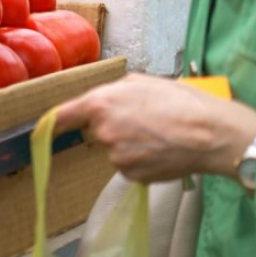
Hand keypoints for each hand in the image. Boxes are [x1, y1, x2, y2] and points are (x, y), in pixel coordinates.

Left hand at [55, 74, 255, 182]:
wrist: (210, 134)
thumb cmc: (181, 102)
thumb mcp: (142, 81)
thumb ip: (114, 91)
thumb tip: (104, 99)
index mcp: (100, 104)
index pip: (63, 115)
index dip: (54, 121)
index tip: (45, 127)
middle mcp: (102, 132)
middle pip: (96, 131)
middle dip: (113, 126)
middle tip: (143, 120)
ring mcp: (115, 156)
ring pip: (114, 149)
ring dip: (129, 144)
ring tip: (158, 134)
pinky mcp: (130, 174)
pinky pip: (128, 165)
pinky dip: (141, 159)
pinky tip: (161, 150)